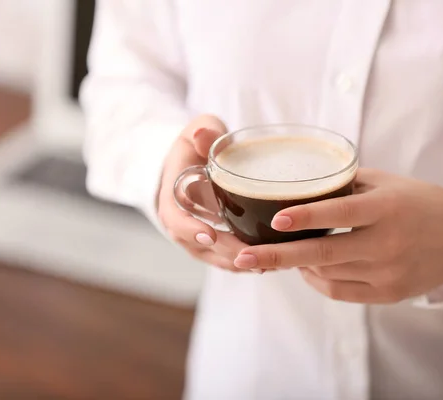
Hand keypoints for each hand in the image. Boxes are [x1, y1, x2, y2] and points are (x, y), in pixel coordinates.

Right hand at [157, 115, 252, 272]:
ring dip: (237, 264)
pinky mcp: (213, 242)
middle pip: (198, 247)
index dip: (190, 229)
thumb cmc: (197, 145)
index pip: (175, 220)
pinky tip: (270, 264)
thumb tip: (202, 133)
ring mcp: (196, 235)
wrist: (194, 161)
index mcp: (172, 197)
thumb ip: (202, 131)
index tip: (210, 235)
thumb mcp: (197, 132)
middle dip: (224, 253)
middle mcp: (182, 222)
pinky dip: (244, 264)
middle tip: (250, 257)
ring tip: (266, 265)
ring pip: (214, 257)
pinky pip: (225, 258)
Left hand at [233, 168, 442, 301]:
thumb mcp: (386, 183)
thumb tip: (299, 182)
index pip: (341, 213)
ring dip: (296, 264)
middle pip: (324, 253)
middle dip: (278, 256)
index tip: (276, 219)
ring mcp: (387, 273)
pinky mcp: (388, 294)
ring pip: (327, 273)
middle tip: (244, 257)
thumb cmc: (418, 203)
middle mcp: (386, 243)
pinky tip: (304, 268)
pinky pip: (340, 292)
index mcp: (386, 209)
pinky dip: (316, 280)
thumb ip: (345, 184)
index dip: (307, 216)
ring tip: (273, 254)